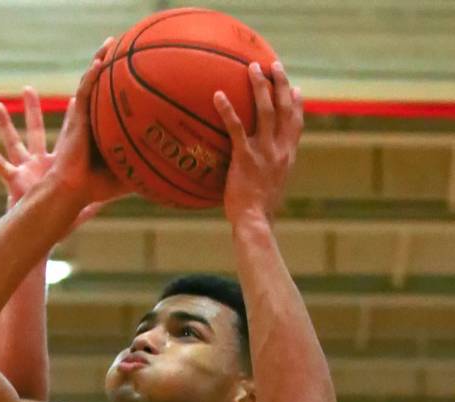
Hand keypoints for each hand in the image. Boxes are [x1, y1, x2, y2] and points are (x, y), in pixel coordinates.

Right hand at [0, 86, 104, 230]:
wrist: (39, 235)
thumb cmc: (58, 224)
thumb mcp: (79, 210)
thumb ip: (94, 204)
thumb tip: (112, 198)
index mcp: (57, 166)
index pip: (65, 136)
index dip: (70, 119)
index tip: (73, 99)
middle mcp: (39, 164)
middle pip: (35, 131)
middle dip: (31, 110)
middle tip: (28, 88)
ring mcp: (24, 171)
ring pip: (12, 142)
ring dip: (4, 124)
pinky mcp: (14, 182)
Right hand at [48, 40, 133, 207]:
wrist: (72, 191)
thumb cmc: (95, 188)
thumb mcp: (126, 175)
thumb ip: (144, 168)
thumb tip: (172, 170)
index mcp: (100, 130)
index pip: (110, 102)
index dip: (119, 86)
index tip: (135, 70)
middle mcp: (90, 120)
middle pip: (101, 86)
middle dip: (110, 65)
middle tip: (124, 46)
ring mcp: (81, 118)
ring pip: (90, 83)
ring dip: (99, 61)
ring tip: (110, 43)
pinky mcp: (75, 121)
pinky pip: (84, 94)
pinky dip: (90, 78)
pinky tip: (99, 64)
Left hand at [213, 61, 302, 226]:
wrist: (255, 221)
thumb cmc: (259, 211)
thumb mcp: (273, 188)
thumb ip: (272, 172)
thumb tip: (264, 171)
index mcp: (288, 156)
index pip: (297, 124)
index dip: (298, 105)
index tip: (297, 89)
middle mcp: (280, 150)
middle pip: (285, 108)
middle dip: (281, 84)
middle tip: (273, 65)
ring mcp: (264, 152)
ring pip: (265, 111)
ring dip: (260, 86)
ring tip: (252, 68)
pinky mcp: (245, 157)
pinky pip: (236, 128)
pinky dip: (227, 110)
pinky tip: (218, 95)